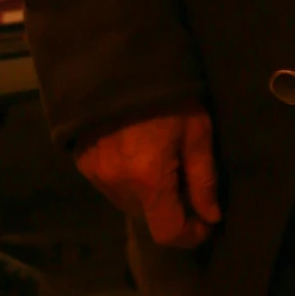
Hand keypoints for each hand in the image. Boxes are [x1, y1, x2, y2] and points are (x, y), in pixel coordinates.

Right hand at [76, 108, 220, 248]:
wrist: (118, 61)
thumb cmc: (168, 94)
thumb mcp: (197, 131)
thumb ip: (204, 178)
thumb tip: (211, 216)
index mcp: (148, 179)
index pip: (168, 232)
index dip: (191, 234)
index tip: (206, 222)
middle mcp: (118, 185)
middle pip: (149, 218)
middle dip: (172, 209)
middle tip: (188, 183)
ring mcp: (96, 176)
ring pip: (129, 204)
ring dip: (150, 196)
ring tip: (164, 164)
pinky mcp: (83, 163)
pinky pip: (112, 186)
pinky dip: (129, 181)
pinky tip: (140, 154)